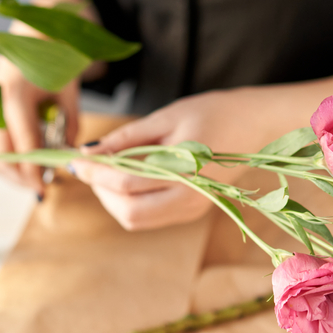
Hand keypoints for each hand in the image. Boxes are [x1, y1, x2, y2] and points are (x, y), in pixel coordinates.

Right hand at [0, 0, 98, 195]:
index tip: (45, 186)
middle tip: (42, 186)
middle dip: (19, 176)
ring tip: (37, 176)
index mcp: (16, 93)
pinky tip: (29, 162)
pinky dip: (9, 158)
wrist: (34, 27)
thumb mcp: (69, 89)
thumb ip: (70, 123)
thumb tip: (70, 155)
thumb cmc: (55, 54)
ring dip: (12, 171)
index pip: (22, 143)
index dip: (33, 169)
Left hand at [71, 74, 332, 230]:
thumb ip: (127, 138)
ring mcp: (193, 210)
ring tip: (107, 170)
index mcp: (186, 172)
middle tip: (89, 167)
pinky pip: (150, 216)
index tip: (74, 160)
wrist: (258, 125)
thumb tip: (88, 153)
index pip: (126, 182)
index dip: (94, 173)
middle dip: (101, 192)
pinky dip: (130, 201)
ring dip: (113, 199)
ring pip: (136, 220)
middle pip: (129, 213)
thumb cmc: (214, 112)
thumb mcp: (167, 117)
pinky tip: (127, 176)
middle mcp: (190, 200)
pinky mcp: (193, 211)